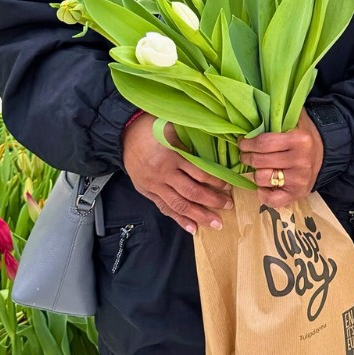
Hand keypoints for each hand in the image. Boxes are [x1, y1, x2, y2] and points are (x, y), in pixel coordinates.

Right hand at [122, 112, 232, 234]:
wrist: (124, 134)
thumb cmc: (151, 127)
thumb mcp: (172, 126)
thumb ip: (190, 138)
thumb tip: (214, 142)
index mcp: (171, 156)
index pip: (199, 173)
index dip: (216, 181)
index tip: (229, 186)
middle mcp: (163, 174)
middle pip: (192, 192)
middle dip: (212, 201)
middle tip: (228, 206)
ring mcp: (154, 186)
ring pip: (179, 205)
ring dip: (199, 216)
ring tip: (215, 223)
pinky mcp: (148, 192)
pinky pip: (165, 208)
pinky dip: (179, 219)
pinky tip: (192, 228)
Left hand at [238, 109, 323, 207]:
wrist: (325, 153)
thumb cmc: (305, 134)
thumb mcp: (297, 119)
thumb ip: (280, 112)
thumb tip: (258, 103)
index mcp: (299, 140)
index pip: (265, 143)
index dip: (248, 143)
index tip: (242, 142)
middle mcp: (300, 161)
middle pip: (261, 161)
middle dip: (247, 157)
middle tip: (244, 154)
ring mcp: (299, 180)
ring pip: (262, 179)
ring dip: (256, 173)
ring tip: (257, 167)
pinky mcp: (298, 194)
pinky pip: (272, 200)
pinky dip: (263, 194)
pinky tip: (263, 186)